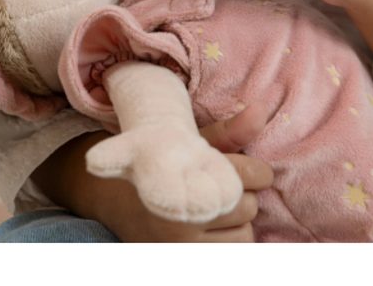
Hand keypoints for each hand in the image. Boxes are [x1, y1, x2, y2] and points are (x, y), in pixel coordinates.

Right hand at [33, 104, 272, 241]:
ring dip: (237, 223)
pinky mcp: (183, 261)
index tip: (250, 170)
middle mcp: (181, 216)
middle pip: (248, 206)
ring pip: (245, 234)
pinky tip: (214, 230)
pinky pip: (233, 254)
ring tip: (216, 210)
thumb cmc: (161, 166)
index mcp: (181, 177)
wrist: (111, 200)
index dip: (255, 171)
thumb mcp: (188, 144)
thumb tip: (261, 110)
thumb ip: (229, 130)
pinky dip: (230, 242)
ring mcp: (181, 245)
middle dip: (241, 196)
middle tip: (222, 189)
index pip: (246, 176)